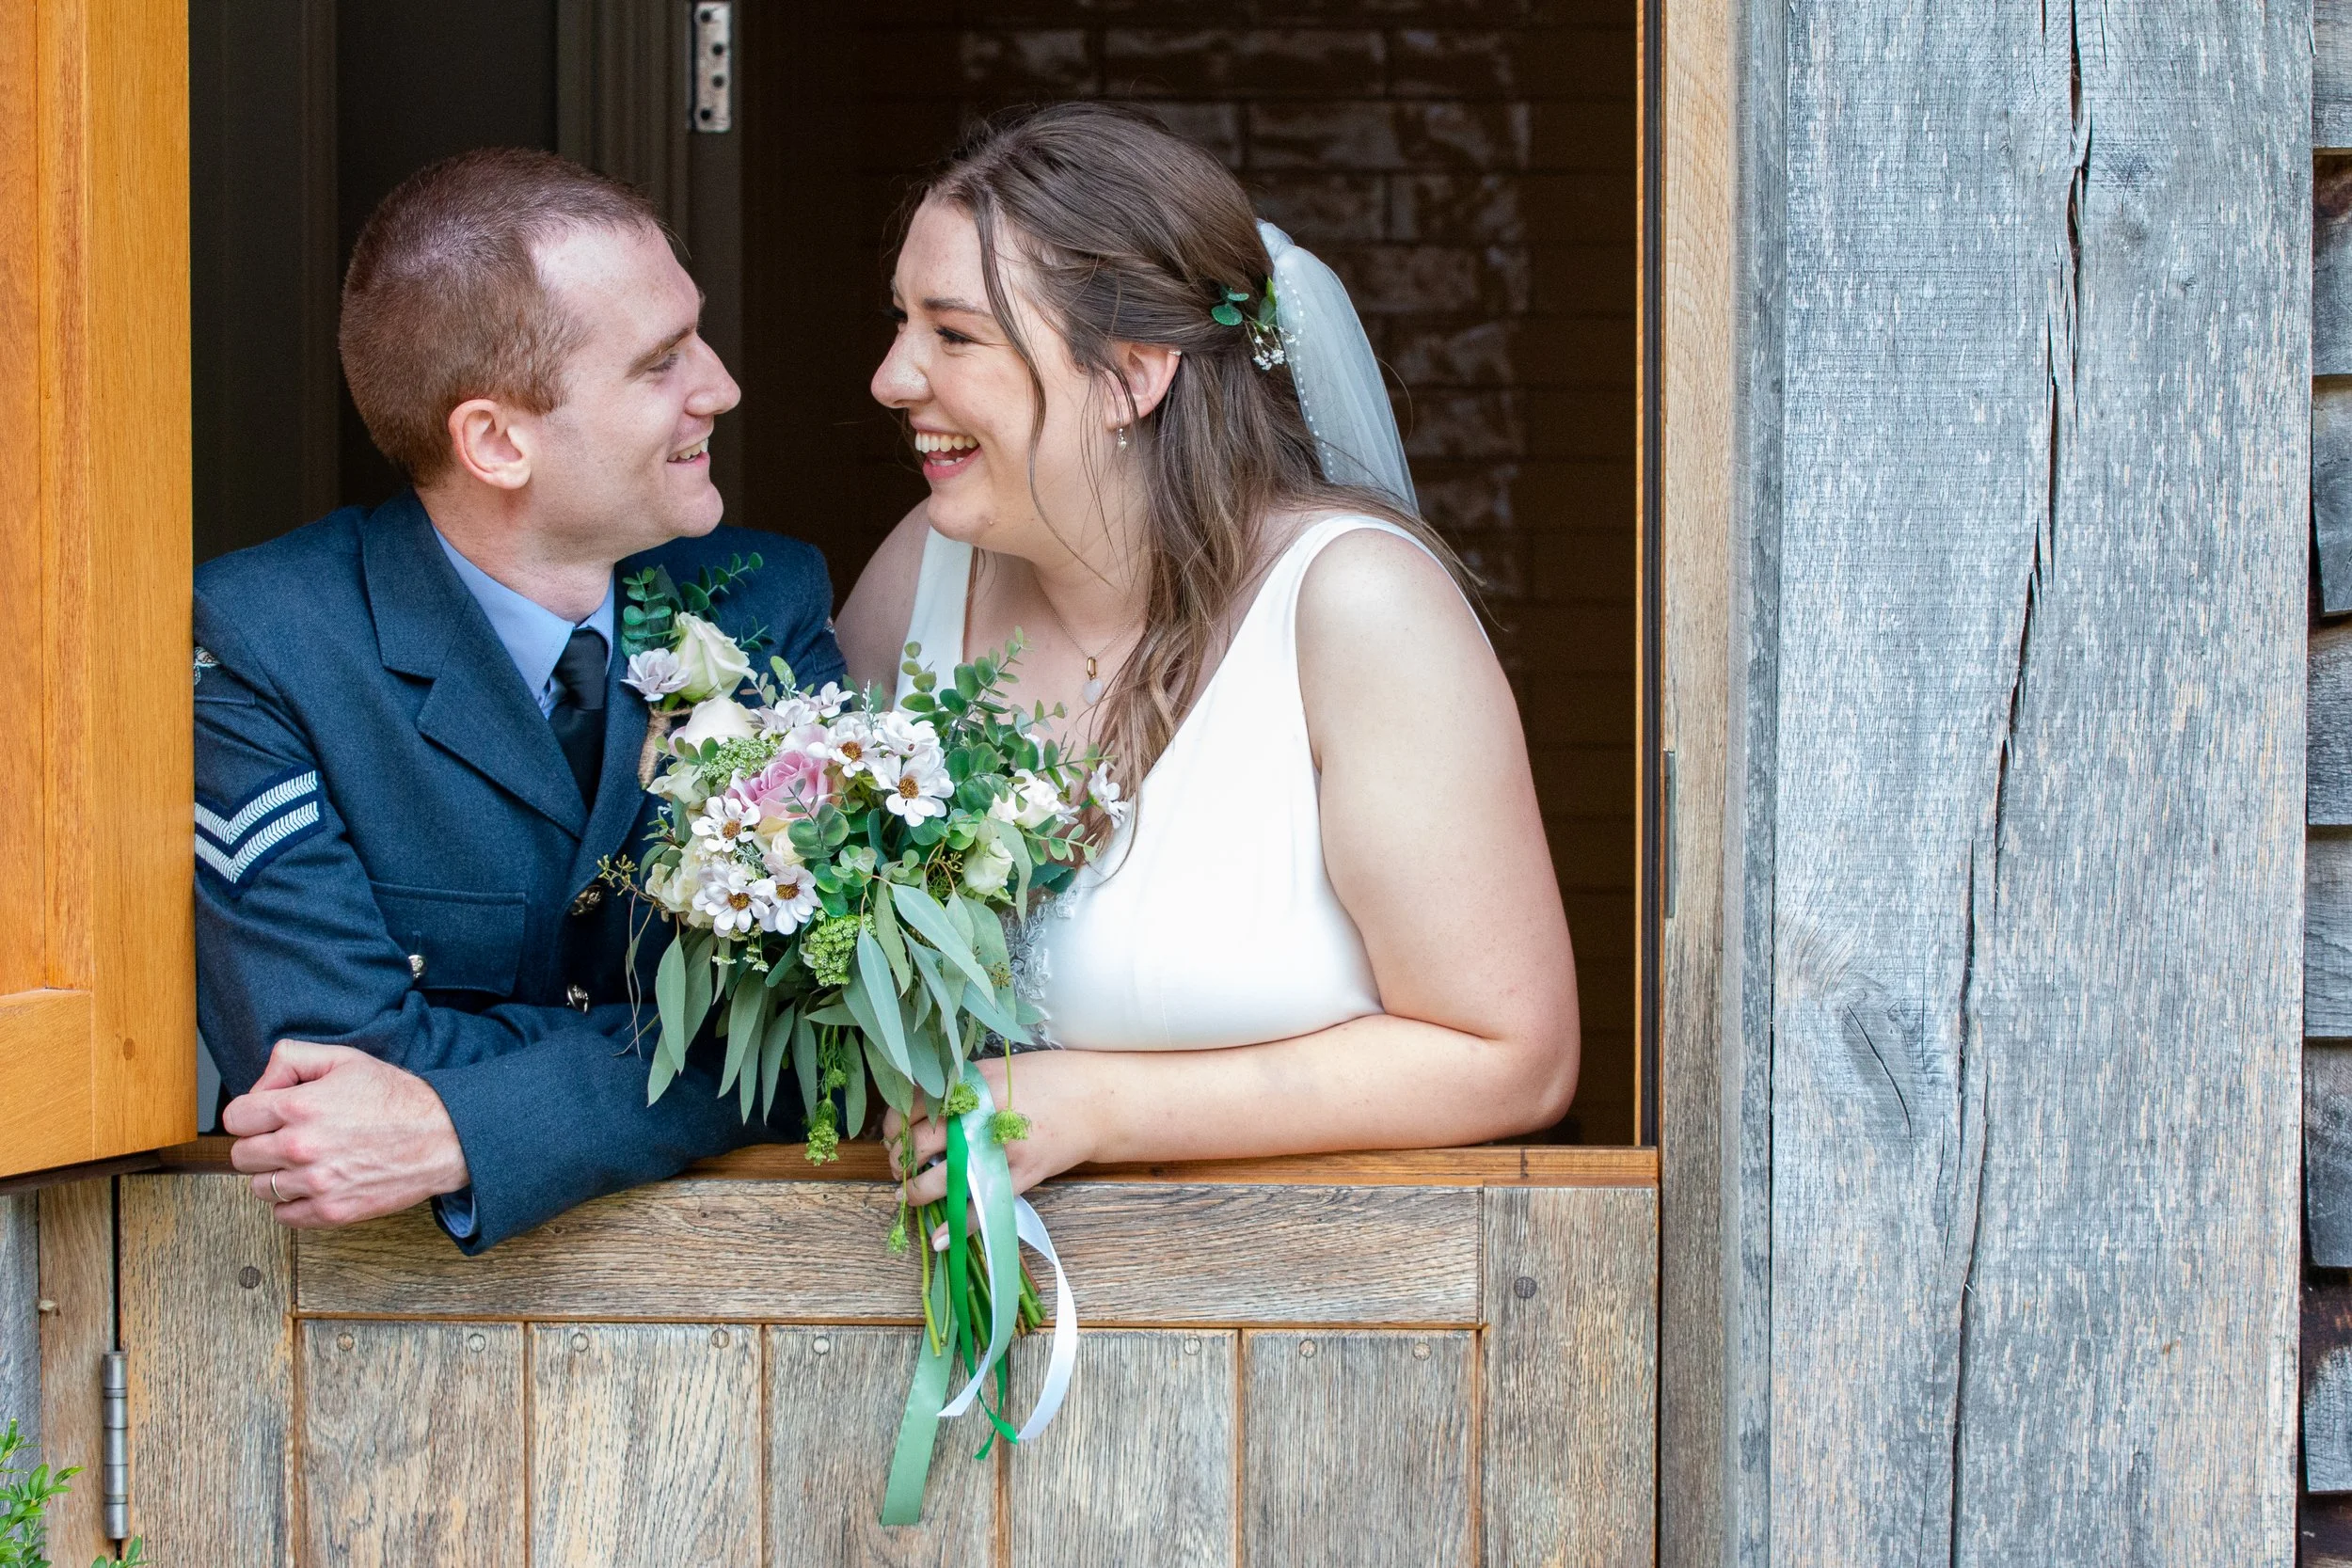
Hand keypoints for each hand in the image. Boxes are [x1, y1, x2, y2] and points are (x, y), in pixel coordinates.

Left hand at [221, 1041, 470, 1227]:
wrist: (443, 1137)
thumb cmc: (397, 1098)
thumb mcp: (345, 1059)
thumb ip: (292, 1059)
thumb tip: (260, 1085)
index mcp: (300, 1106)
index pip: (234, 1118)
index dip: (250, 1114)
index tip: (266, 1117)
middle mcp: (301, 1147)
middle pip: (241, 1156)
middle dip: (260, 1144)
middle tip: (287, 1139)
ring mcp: (315, 1183)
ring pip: (259, 1188)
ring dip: (277, 1176)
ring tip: (305, 1163)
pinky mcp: (331, 1211)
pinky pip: (283, 1216)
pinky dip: (292, 1203)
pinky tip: (314, 1185)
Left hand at [882, 1051, 1103, 1212]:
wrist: (1098, 1100)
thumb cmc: (1050, 1079)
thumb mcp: (999, 1071)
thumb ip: (961, 1089)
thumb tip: (921, 1112)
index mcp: (972, 1085)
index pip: (912, 1107)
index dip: (893, 1127)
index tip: (892, 1137)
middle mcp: (980, 1116)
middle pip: (918, 1145)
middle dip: (900, 1162)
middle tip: (898, 1168)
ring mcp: (999, 1149)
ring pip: (940, 1179)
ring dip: (916, 1193)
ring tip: (910, 1195)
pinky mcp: (1020, 1176)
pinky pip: (980, 1207)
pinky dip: (956, 1226)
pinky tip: (939, 1236)